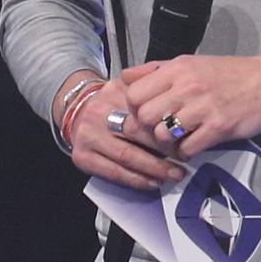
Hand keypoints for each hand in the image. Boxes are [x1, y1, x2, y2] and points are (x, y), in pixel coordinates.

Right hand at [62, 70, 183, 190]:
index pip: (144, 112)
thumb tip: (173, 83)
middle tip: (185, 160)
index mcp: (113, 94)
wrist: (75, 110)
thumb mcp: (128, 83)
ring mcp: (88, 137)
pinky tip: (153, 183)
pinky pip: (113, 172)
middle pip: (136, 134)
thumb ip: (150, 79)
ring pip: (126, 156)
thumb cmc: (111, 101)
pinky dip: (136, 180)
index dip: (167, 127)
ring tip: (174, 175)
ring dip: (154, 169)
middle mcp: (98, 114)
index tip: (186, 137)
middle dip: (164, 150)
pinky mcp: (82, 157)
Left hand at [111, 50, 260, 158]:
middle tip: (161, 131)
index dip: (135, 109)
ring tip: (178, 140)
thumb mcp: (191, 63)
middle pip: (145, 117)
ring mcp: (203, 108)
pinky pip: (187, 149)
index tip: (146, 114)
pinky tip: (193, 146)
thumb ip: (157, 71)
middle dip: (149, 129)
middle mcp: (187, 86)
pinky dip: (186, 153)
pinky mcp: (218, 128)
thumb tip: (124, 78)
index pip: (134, 93)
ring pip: (163, 135)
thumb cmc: (229, 74)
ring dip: (166, 143)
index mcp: (177, 68)